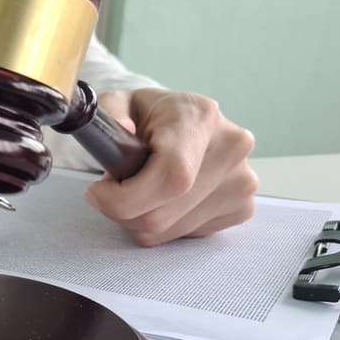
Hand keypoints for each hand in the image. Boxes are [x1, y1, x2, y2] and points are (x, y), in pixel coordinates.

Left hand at [85, 88, 257, 245]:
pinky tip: (162, 200)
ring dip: (137, 220)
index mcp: (200, 116)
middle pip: (163, 213)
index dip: (126, 197)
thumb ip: (108, 113)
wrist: (181, 122)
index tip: (97, 192)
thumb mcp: (116, 103)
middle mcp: (231, 147)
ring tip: (137, 190)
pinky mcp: (241, 208)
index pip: (171, 176)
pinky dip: (160, 227)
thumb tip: (122, 129)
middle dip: (122, 211)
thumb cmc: (143, 115)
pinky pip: (183, 236)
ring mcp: (241, 181)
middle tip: (110, 191)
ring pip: (167, 230)